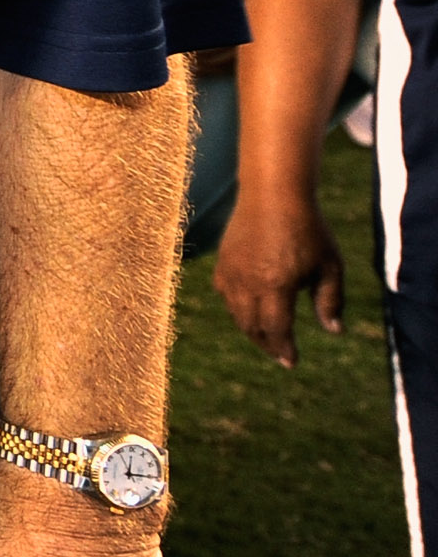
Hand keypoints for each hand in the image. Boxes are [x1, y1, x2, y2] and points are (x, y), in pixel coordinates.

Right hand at [212, 190, 344, 367]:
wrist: (273, 194)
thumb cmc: (308, 229)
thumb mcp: (330, 265)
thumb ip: (330, 300)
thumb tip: (333, 331)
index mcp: (276, 284)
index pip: (276, 329)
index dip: (284, 349)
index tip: (292, 362)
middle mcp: (248, 282)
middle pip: (252, 326)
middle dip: (267, 344)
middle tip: (280, 354)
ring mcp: (231, 271)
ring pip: (236, 313)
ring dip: (251, 329)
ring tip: (267, 335)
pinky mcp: (222, 262)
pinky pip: (225, 294)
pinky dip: (236, 308)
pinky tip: (249, 308)